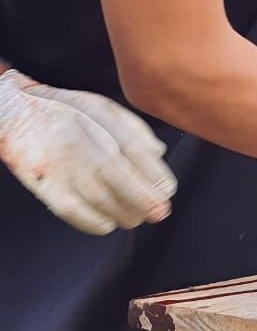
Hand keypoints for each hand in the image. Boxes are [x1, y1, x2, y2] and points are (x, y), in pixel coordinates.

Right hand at [0, 69, 176, 234]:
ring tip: (134, 217)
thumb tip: (159, 152)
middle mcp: (81, 142)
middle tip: (157, 211)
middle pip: (122, 181)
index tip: (167, 193)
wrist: (14, 112)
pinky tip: (106, 224)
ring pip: (101, 199)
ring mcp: (61, 165)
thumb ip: (133, 128)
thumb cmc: (61, 110)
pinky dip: (95, 223)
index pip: (136, 153)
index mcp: (98, 120)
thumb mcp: (100, 107)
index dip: (156, 179)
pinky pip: (73, 212)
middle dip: (145, 202)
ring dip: (124, 214)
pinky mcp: (43, 184)